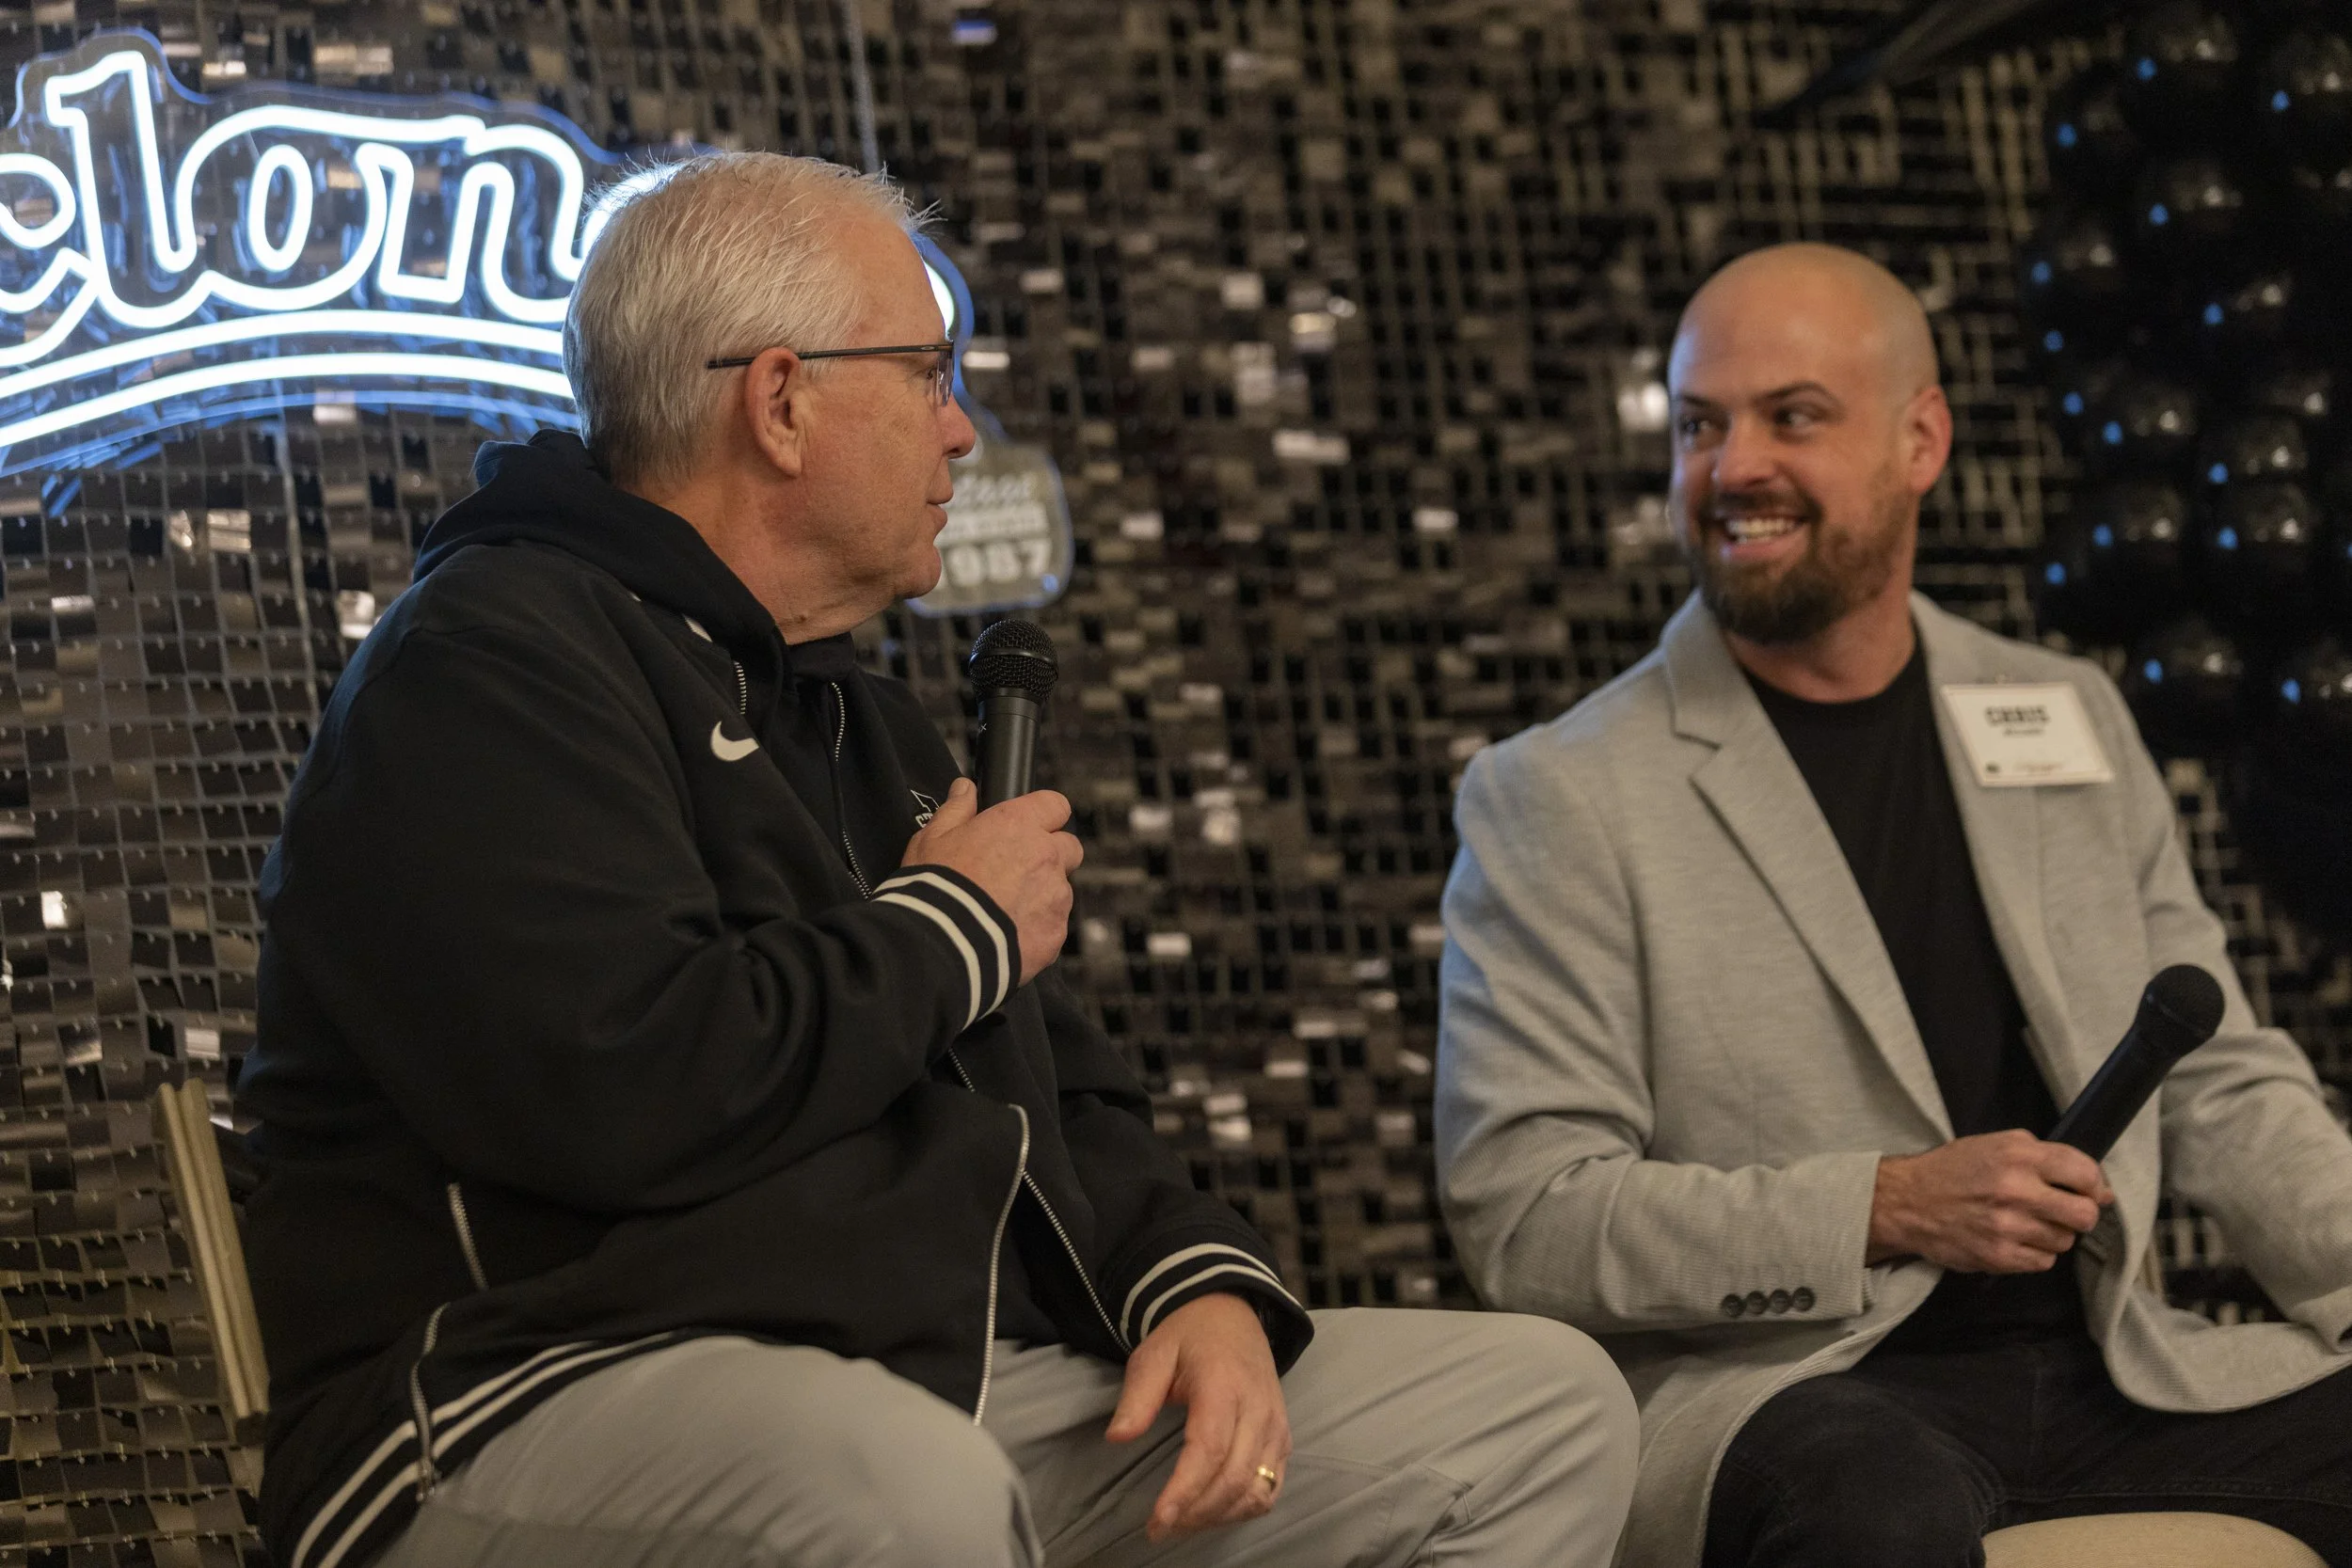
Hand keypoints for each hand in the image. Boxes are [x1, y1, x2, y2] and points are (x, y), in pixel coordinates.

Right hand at [901, 778, 1081, 984]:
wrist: (943, 943)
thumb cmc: (936, 887)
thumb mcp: (932, 838)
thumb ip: (955, 809)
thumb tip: (965, 788)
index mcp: (1018, 825)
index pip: (1055, 805)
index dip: (1045, 815)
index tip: (1031, 826)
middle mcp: (1045, 856)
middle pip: (1069, 847)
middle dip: (1051, 856)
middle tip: (1017, 871)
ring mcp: (1055, 897)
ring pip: (1061, 890)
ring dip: (1042, 895)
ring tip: (1004, 910)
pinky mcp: (1055, 933)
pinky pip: (1054, 926)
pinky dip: (1037, 929)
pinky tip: (1007, 934)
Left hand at [1104, 1293, 1290, 1541]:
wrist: (1231, 1312)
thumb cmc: (1188, 1336)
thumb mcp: (1153, 1353)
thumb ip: (1137, 1396)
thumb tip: (1117, 1437)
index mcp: (1224, 1386)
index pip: (1209, 1450)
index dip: (1185, 1491)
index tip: (1158, 1519)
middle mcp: (1258, 1410)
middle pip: (1234, 1478)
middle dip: (1196, 1513)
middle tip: (1159, 1529)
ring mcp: (1276, 1426)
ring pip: (1255, 1490)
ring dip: (1219, 1516)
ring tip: (1182, 1522)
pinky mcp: (1282, 1438)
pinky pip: (1270, 1487)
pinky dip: (1243, 1508)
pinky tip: (1213, 1511)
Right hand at [1868, 1129, 2115, 1273]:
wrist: (1906, 1202)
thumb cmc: (1953, 1170)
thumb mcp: (1994, 1144)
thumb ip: (2043, 1155)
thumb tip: (2097, 1186)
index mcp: (2018, 1155)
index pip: (2085, 1173)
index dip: (2094, 1184)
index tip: (2087, 1190)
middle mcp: (2016, 1190)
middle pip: (2084, 1214)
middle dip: (2080, 1213)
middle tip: (2062, 1211)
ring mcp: (2007, 1227)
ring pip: (2065, 1241)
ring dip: (2053, 1234)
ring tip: (2027, 1223)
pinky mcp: (1999, 1257)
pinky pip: (2043, 1262)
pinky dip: (2035, 1253)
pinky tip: (2015, 1239)